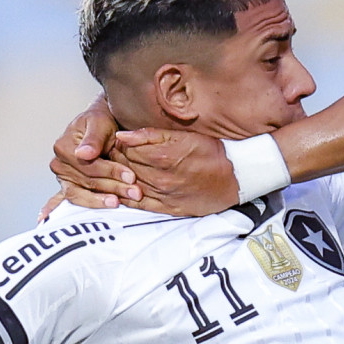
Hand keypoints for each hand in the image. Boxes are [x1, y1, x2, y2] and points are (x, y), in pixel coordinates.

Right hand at [49, 95, 140, 209]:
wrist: (102, 126)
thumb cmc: (101, 122)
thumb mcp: (99, 123)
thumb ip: (93, 139)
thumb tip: (83, 154)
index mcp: (64, 147)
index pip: (90, 166)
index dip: (111, 172)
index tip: (131, 176)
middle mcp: (60, 165)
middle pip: (88, 182)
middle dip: (114, 187)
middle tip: (135, 192)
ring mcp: (64, 179)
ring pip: (82, 195)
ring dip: (102, 201)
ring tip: (120, 202)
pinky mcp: (70, 188)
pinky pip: (72, 201)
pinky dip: (76, 207)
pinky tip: (75, 214)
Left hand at [103, 127, 239, 215]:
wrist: (235, 177)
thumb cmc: (212, 152)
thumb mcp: (184, 135)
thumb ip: (151, 134)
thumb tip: (122, 135)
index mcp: (162, 156)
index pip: (125, 149)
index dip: (116, 145)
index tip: (112, 142)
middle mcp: (160, 178)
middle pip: (124, 168)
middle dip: (114, 161)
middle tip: (108, 155)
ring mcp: (164, 195)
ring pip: (130, 186)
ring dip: (118, 180)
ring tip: (113, 171)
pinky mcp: (169, 208)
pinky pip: (141, 205)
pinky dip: (128, 199)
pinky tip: (121, 193)